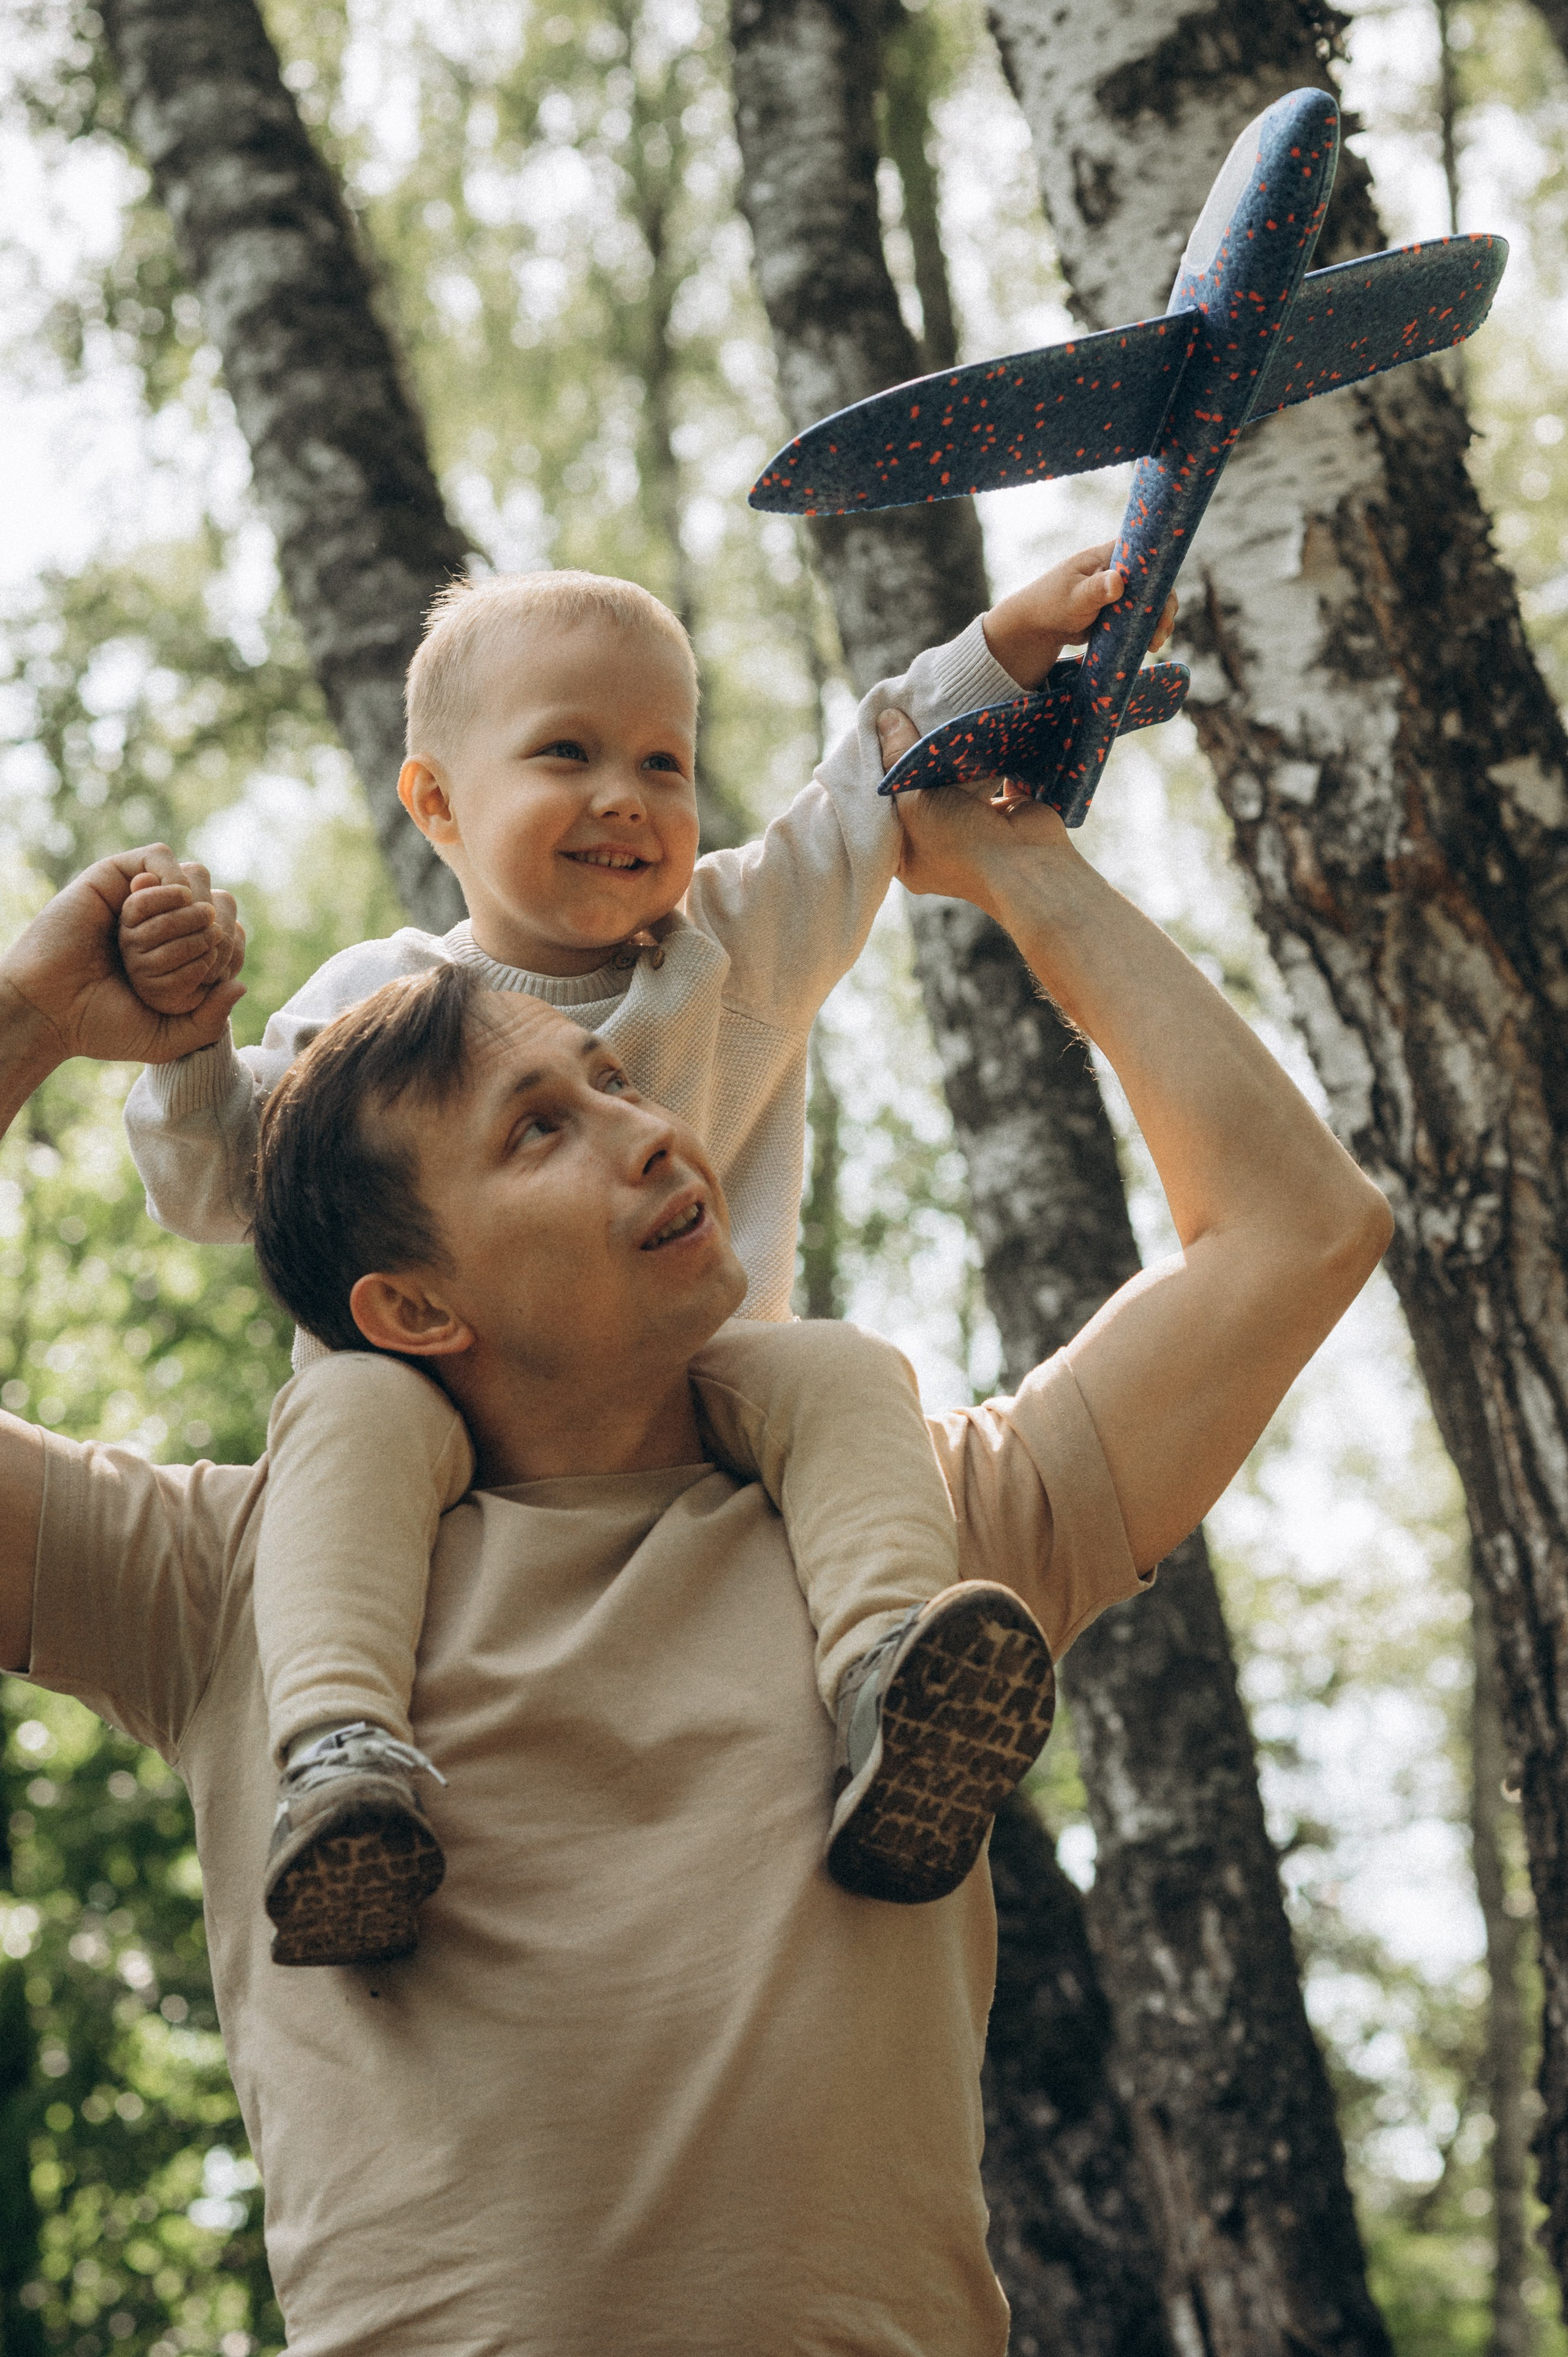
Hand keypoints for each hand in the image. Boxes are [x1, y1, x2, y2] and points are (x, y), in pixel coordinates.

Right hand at [0, 846, 245, 1071]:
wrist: (51, 1010)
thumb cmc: (102, 1026)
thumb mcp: (166, 1039)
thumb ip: (209, 1023)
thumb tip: (240, 985)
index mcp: (176, 959)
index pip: (228, 933)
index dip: (233, 946)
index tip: (217, 970)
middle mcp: (160, 927)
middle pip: (216, 902)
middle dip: (215, 926)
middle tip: (203, 946)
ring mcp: (138, 901)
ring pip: (192, 877)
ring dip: (192, 905)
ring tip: (177, 929)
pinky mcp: (113, 877)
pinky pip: (159, 858)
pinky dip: (171, 878)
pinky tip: (166, 901)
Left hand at [880, 710, 1073, 908]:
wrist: (1028, 864)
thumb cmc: (960, 844)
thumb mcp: (915, 804)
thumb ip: (898, 762)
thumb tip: (884, 718)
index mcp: (907, 856)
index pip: (883, 810)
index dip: (877, 777)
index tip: (871, 739)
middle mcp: (936, 842)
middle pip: (917, 792)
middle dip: (913, 759)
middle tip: (901, 718)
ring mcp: (972, 825)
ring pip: (951, 781)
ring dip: (947, 753)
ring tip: (932, 713)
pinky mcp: (1002, 807)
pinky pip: (986, 773)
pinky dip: (981, 753)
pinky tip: (969, 723)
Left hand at [982, 541, 1178, 687]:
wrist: (1038, 627)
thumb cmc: (1050, 604)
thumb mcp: (1074, 597)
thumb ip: (1095, 589)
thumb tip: (1118, 581)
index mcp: (1109, 556)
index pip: (1144, 552)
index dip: (1160, 568)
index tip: (1166, 591)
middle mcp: (1120, 570)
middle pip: (1154, 582)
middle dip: (1164, 605)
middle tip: (1163, 628)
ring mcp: (1121, 592)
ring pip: (1150, 603)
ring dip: (1159, 621)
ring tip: (1155, 643)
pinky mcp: (1119, 612)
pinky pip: (1140, 619)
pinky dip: (1147, 631)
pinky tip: (1149, 646)